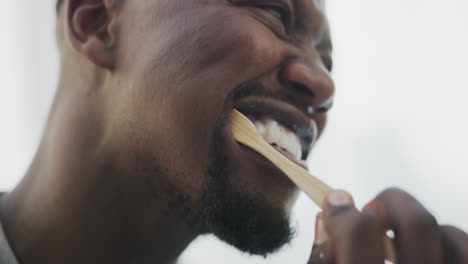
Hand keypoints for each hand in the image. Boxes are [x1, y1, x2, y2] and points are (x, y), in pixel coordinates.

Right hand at [307, 188, 467, 263]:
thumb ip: (323, 257)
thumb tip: (329, 210)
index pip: (360, 233)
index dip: (343, 212)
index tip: (335, 203)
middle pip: (417, 222)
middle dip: (389, 203)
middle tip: (372, 211)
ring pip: (448, 233)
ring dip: (417, 226)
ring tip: (398, 240)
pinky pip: (465, 248)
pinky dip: (447, 240)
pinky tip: (425, 251)